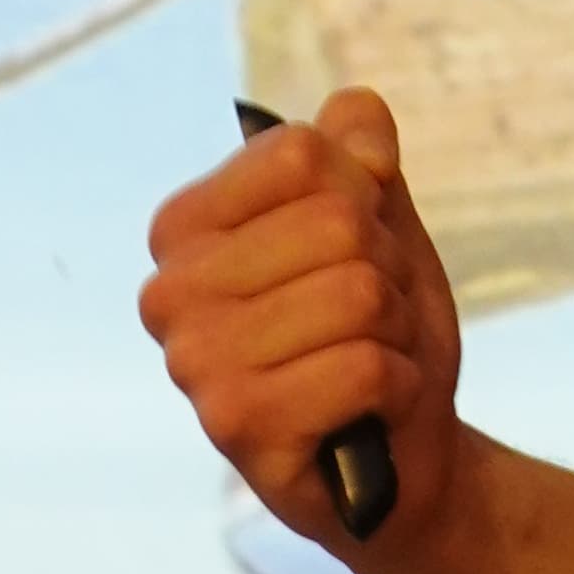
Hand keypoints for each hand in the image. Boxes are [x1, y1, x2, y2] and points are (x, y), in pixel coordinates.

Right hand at [141, 87, 464, 558]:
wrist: (406, 451)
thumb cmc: (376, 328)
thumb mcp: (379, 221)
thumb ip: (361, 152)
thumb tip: (359, 122)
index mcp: (183, 229)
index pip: (300, 153)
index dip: (363, 195)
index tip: (358, 248)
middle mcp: (168, 292)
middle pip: (337, 223)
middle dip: (387, 272)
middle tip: (371, 321)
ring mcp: (194, 362)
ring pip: (357, 293)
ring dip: (394, 332)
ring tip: (367, 361)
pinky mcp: (236, 426)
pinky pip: (363, 365)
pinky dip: (395, 385)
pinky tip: (369, 411)